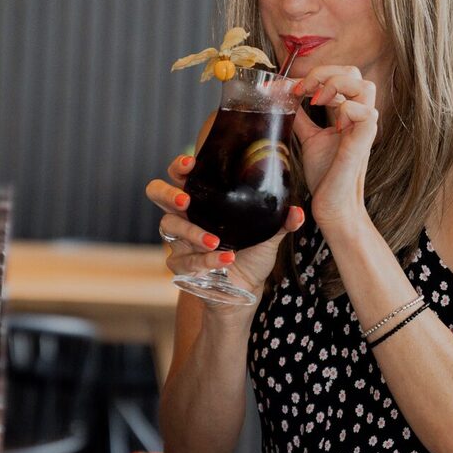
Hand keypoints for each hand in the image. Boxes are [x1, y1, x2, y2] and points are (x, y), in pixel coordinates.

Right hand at [145, 153, 305, 301]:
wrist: (244, 290)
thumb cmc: (251, 254)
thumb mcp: (268, 236)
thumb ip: (280, 222)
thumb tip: (296, 212)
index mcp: (202, 200)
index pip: (181, 175)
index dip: (179, 166)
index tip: (190, 163)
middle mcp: (184, 215)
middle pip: (156, 192)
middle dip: (168, 193)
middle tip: (185, 200)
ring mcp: (177, 240)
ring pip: (168, 226)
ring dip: (191, 232)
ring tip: (215, 240)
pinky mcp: (179, 265)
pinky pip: (185, 259)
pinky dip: (205, 259)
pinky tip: (224, 259)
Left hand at [292, 65, 378, 230]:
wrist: (332, 204)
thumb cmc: (325, 174)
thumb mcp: (309, 138)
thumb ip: (301, 117)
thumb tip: (283, 98)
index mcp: (346, 112)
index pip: (336, 77)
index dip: (310, 76)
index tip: (283, 86)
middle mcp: (358, 116)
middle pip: (353, 73)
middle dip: (323, 73)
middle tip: (300, 90)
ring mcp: (364, 127)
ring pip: (365, 85)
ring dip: (336, 85)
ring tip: (316, 100)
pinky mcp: (365, 140)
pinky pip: (365, 111)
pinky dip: (346, 110)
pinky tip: (334, 125)